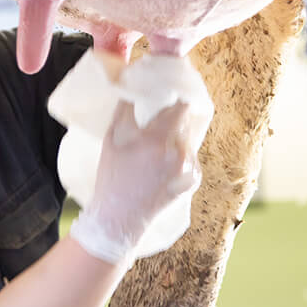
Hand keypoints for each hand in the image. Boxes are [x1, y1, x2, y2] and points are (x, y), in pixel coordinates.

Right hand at [69, 100, 202, 264]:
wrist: (120, 218)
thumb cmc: (113, 177)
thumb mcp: (113, 139)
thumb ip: (126, 109)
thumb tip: (135, 87)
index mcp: (159, 140)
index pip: (181, 107)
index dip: (176, 99)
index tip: (168, 97)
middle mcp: (179, 153)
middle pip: (185, 123)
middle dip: (173, 120)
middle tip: (158, 122)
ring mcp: (189, 169)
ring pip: (188, 141)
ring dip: (176, 139)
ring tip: (155, 149)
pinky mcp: (193, 180)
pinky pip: (190, 158)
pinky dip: (179, 156)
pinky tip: (161, 165)